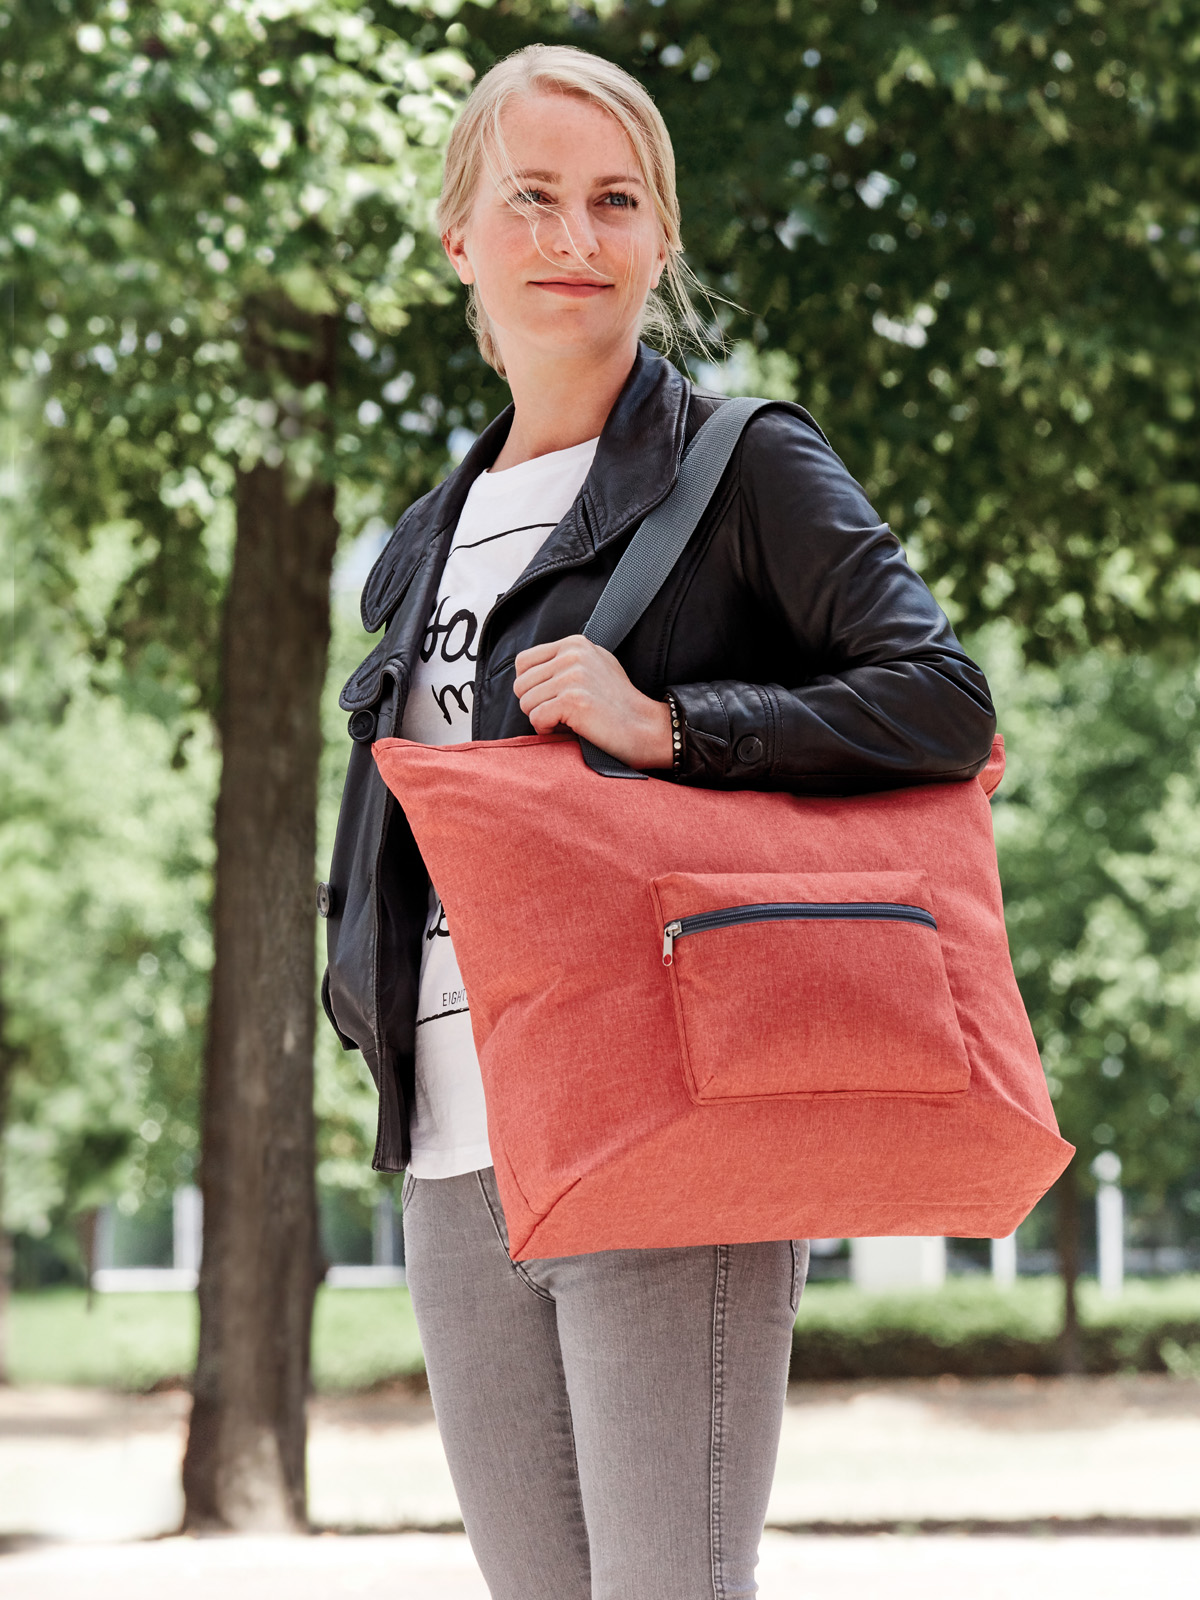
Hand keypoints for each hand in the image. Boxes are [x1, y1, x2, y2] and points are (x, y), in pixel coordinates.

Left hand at [512, 635, 673, 769]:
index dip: (532, 686)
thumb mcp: (595, 666)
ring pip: (526, 703)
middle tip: (563, 714)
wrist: (647, 728)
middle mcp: (572, 654)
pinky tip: (572, 728)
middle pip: (521, 685)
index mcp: (575, 643)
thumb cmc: (619, 705)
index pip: (523, 662)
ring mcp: (573, 676)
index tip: (553, 698)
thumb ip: (564, 661)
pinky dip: (548, 730)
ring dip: (543, 719)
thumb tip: (527, 669)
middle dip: (536, 705)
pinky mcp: (573, 700)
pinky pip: (536, 719)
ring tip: (570, 720)